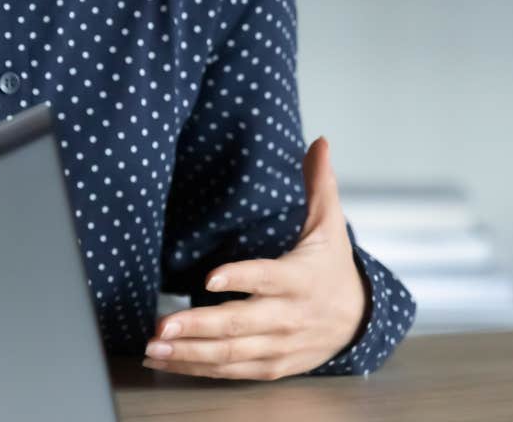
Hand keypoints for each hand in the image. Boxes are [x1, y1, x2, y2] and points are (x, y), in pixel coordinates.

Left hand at [143, 137, 367, 380]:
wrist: (359, 321)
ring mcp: (279, 345)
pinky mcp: (271, 366)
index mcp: (300, 278)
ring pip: (231, 353)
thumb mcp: (329, 226)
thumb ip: (319, 185)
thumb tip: (319, 141)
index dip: (240, 278)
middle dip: (199, 326)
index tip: (210, 278)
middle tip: (161, 326)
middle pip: (241, 323)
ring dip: (189, 352)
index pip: (267, 278)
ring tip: (153, 347)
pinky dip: (198, 368)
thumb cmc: (332, 268)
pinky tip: (168, 361)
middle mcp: (288, 316)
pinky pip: (231, 371)